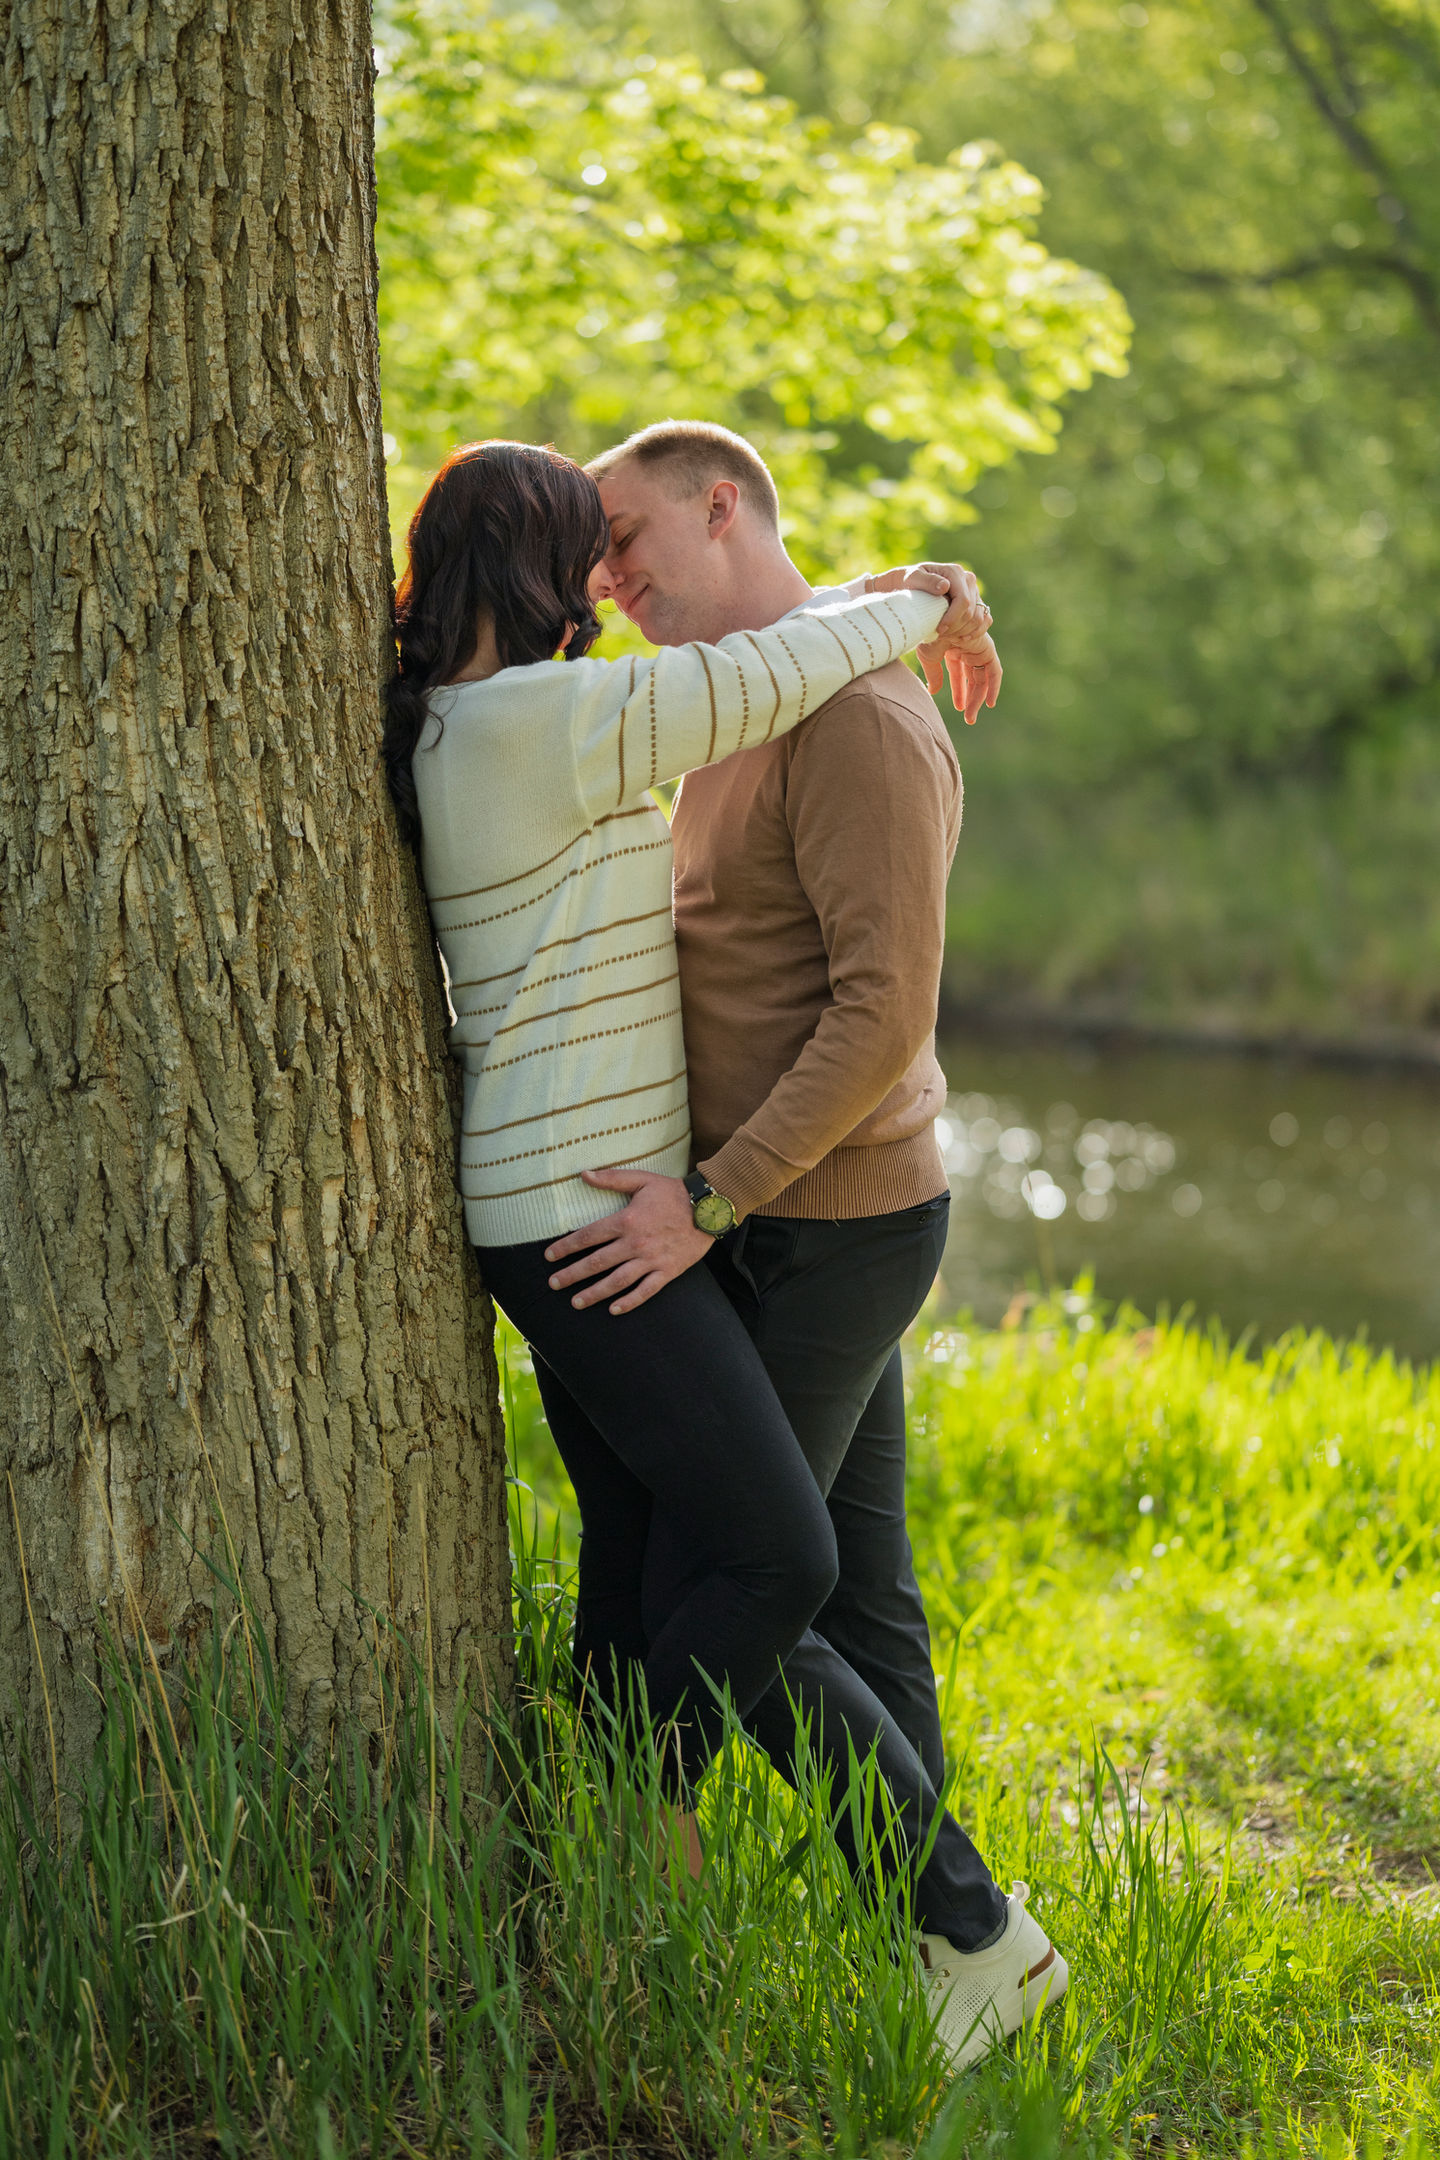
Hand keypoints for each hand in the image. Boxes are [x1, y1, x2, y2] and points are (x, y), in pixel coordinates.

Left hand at [542, 1169, 714, 1313]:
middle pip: (596, 1262)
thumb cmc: (673, 1192)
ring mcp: (651, 1260)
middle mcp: (635, 1244)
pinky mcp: (667, 1272)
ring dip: (594, 1293)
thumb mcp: (641, 1179)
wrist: (709, 1208)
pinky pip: (646, 1291)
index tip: (549, 1256)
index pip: (588, 1236)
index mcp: (626, 1221)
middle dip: (572, 1274)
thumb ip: (611, 1178)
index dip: (566, 1247)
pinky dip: (629, 1302)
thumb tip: (583, 1174)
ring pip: (617, 1281)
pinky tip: (614, 1310)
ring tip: (575, 1302)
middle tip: (553, 1284)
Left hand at [871, 562, 992, 648]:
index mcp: (955, 572)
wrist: (912, 586)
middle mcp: (968, 580)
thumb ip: (927, 581)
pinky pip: (985, 620)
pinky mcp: (977, 602)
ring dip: (964, 632)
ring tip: (946, 637)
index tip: (939, 630)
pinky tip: (961, 639)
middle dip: (956, 627)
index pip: (963, 600)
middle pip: (971, 612)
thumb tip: (945, 586)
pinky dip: (975, 632)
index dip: (953, 618)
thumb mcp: (912, 579)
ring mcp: (974, 591)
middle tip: (939, 635)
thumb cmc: (910, 582)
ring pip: (978, 618)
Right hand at [920, 628, 1002, 722]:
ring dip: (980, 696)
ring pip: (983, 677)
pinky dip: (993, 686)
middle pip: (973, 677)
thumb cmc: (929, 631)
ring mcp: (978, 647)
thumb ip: (934, 674)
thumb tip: (933, 692)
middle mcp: (967, 648)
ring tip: (973, 714)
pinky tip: (989, 702)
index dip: (959, 692)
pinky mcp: (987, 647)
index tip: (959, 709)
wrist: (937, 614)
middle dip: (971, 698)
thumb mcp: (929, 657)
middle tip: (968, 718)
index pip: (959, 674)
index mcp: (953, 648)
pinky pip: (994, 670)